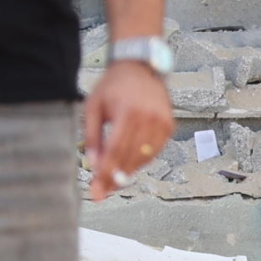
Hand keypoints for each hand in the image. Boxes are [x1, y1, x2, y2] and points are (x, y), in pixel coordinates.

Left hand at [83, 60, 172, 200]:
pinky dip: (141, 160)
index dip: (106, 174)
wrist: (138, 68)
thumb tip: (93, 164)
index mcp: (127, 112)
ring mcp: (162, 123)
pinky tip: (129, 163)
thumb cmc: (112, 86)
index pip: (115, 151)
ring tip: (113, 179)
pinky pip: (155, 152)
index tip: (97, 192)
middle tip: (102, 191)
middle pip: (130, 158)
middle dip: (115, 178)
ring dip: (128, 171)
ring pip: (144, 158)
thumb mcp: (93, 107)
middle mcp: (148, 118)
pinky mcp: (169, 126)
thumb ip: (92, 136)